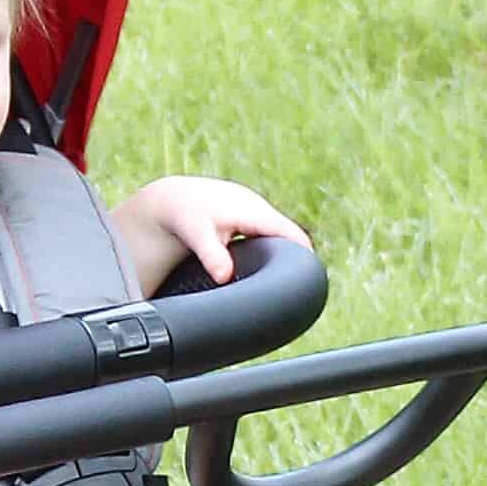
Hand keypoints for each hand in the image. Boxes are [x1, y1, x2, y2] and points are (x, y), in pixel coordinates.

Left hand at [124, 174, 312, 285]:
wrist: (175, 199)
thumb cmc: (187, 217)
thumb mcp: (197, 235)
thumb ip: (212, 256)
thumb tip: (225, 277)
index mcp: (253, 212)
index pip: (289, 234)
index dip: (303, 253)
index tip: (312, 276)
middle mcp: (259, 209)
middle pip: (288, 235)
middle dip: (297, 256)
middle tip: (305, 286)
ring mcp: (255, 211)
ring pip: (277, 235)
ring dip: (283, 253)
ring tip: (289, 281)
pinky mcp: (249, 217)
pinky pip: (267, 234)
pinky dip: (270, 248)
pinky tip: (269, 268)